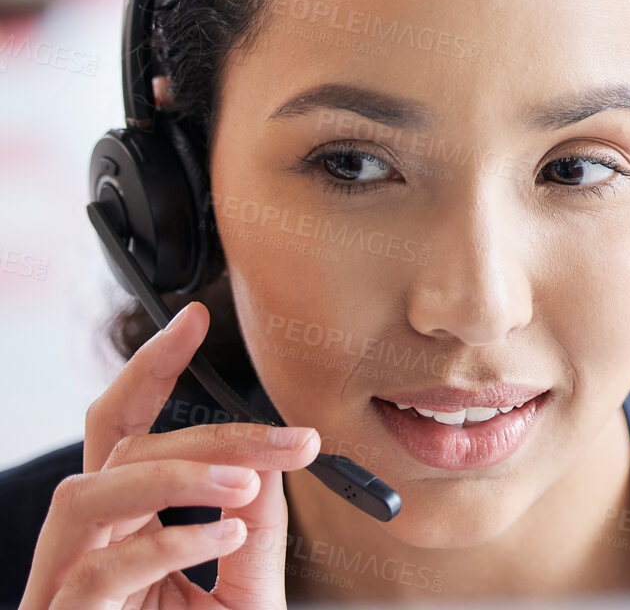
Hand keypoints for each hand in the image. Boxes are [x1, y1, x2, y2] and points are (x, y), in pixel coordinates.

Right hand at [20, 301, 319, 609]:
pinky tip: (222, 542)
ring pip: (87, 493)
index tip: (197, 318)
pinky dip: (166, 543)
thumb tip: (267, 467)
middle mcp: (84, 547)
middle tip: (293, 440)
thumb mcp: (244, 592)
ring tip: (250, 488)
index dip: (153, 368)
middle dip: (202, 426)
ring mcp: (64, 589)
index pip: (126, 430)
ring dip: (175, 475)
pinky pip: (99, 567)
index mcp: (125, 528)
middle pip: (111, 448)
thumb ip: (252, 526)